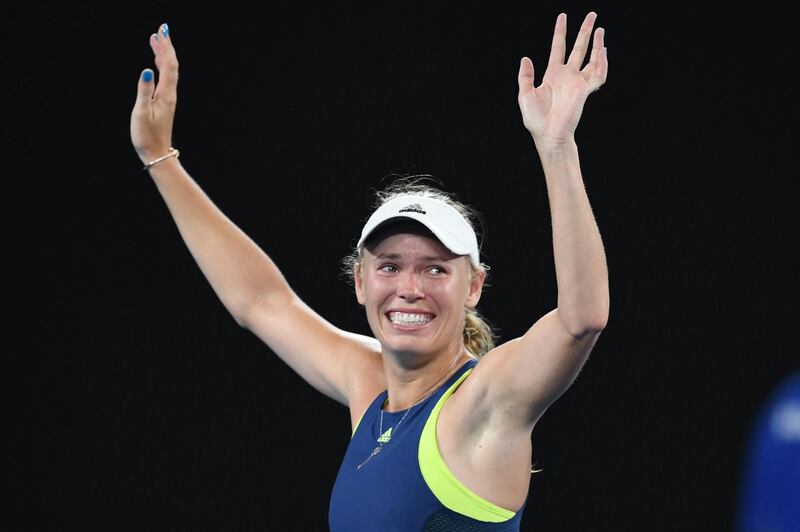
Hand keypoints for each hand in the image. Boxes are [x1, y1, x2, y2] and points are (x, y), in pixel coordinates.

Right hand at [130, 23, 178, 164]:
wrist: (156, 153)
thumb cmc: (146, 136)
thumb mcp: (141, 113)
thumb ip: (144, 90)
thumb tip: (147, 70)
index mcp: (165, 94)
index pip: (169, 65)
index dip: (166, 47)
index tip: (162, 32)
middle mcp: (170, 94)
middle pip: (171, 65)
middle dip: (166, 46)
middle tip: (161, 29)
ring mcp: (168, 98)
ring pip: (169, 71)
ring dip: (163, 54)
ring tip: (156, 39)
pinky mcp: (165, 102)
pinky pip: (165, 78)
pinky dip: (161, 66)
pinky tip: (155, 61)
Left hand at [517, 12, 606, 149]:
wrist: (548, 134)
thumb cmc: (536, 119)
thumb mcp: (525, 94)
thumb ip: (525, 76)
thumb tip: (525, 58)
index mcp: (552, 75)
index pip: (558, 47)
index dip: (560, 32)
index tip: (563, 17)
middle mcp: (567, 76)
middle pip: (578, 48)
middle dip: (585, 31)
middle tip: (592, 15)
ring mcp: (577, 82)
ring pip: (591, 59)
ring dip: (597, 44)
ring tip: (600, 29)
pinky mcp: (585, 91)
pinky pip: (597, 74)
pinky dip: (601, 62)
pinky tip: (602, 50)